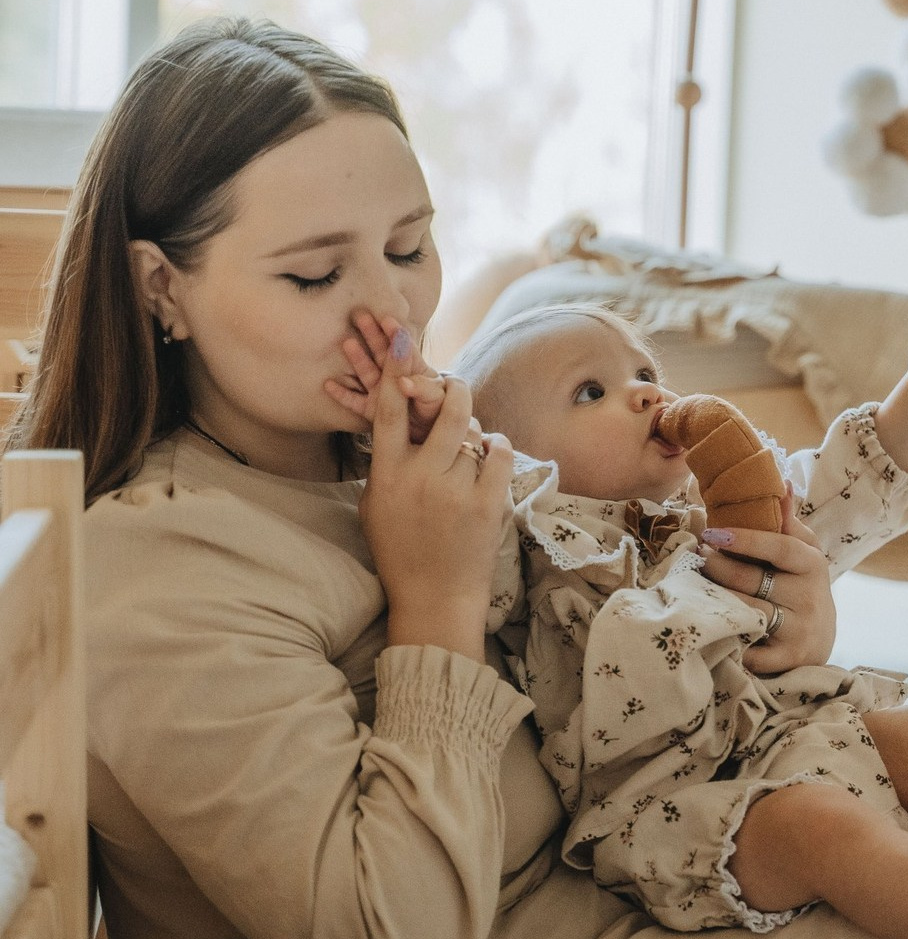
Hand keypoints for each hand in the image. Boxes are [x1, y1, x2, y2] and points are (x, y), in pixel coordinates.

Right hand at [326, 310, 447, 444]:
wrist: (432, 434)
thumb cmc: (438, 412)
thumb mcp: (436, 398)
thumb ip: (423, 388)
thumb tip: (403, 382)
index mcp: (413, 369)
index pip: (404, 348)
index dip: (396, 334)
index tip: (388, 320)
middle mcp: (394, 377)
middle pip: (382, 353)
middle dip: (372, 334)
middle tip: (360, 315)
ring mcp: (382, 392)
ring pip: (367, 372)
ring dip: (357, 358)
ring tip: (347, 342)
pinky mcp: (372, 411)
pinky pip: (354, 402)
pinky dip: (342, 395)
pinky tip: (328, 385)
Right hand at [358, 326, 512, 657]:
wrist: (434, 600)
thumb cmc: (401, 552)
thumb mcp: (375, 505)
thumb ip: (385, 462)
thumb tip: (396, 418)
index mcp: (387, 475)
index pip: (389, 408)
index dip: (395, 368)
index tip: (402, 337)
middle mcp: (421, 477)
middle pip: (444, 406)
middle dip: (452, 388)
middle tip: (454, 387)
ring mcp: (456, 489)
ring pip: (475, 429)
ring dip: (474, 428)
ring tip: (469, 442)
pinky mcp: (487, 502)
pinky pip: (500, 452)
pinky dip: (498, 447)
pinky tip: (490, 456)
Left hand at [697, 487, 836, 674]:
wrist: (820, 640)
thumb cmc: (802, 586)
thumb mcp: (803, 553)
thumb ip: (788, 522)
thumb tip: (782, 484)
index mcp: (812, 565)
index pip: (778, 547)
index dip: (744, 539)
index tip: (712, 533)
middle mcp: (809, 598)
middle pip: (752, 581)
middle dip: (717, 568)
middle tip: (696, 557)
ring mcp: (799, 631)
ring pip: (745, 612)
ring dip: (714, 599)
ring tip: (693, 585)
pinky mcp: (787, 660)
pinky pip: (749, 649)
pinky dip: (726, 638)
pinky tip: (707, 625)